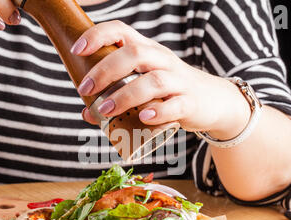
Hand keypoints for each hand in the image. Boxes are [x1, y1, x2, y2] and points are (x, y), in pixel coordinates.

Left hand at [76, 20, 249, 137]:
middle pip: (135, 54)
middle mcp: (163, 60)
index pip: (122, 31)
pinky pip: (176, 105)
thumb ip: (117, 96)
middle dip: (106, 70)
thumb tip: (87, 113)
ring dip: (126, 95)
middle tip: (86, 89)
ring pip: (153, 81)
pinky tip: (144, 118)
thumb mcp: (144, 86)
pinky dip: (159, 111)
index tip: (77, 50)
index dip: (98, 35)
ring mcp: (179, 81)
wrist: (213, 101)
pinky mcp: (190, 103)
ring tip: (106, 110)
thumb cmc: (169, 92)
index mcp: (148, 51)